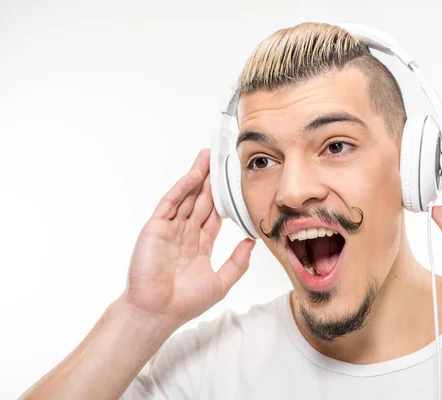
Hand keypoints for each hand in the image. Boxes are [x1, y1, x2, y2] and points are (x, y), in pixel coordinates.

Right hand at [124, 148, 254, 328]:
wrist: (157, 312)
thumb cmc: (185, 303)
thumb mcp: (221, 282)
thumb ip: (238, 262)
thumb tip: (253, 242)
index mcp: (199, 246)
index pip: (213, 216)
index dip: (224, 199)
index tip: (234, 183)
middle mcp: (184, 234)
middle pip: (201, 201)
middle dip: (211, 181)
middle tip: (221, 160)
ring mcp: (169, 229)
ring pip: (186, 197)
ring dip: (197, 176)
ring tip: (208, 157)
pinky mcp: (156, 228)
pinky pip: (170, 203)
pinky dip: (182, 188)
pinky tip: (194, 175)